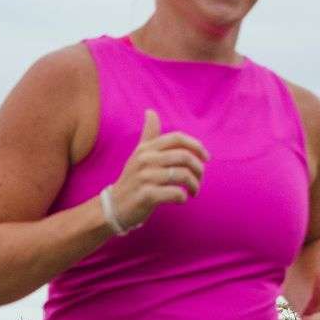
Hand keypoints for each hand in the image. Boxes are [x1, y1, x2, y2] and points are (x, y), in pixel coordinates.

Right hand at [104, 109, 207, 232]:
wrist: (113, 207)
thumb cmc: (132, 180)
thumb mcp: (138, 155)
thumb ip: (148, 135)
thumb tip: (150, 111)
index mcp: (145, 149)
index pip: (177, 138)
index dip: (196, 146)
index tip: (205, 158)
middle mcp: (144, 160)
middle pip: (184, 157)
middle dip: (198, 169)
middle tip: (199, 179)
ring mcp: (144, 178)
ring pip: (183, 175)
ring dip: (194, 185)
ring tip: (193, 191)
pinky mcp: (146, 195)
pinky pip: (175, 193)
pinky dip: (183, 197)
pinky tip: (180, 200)